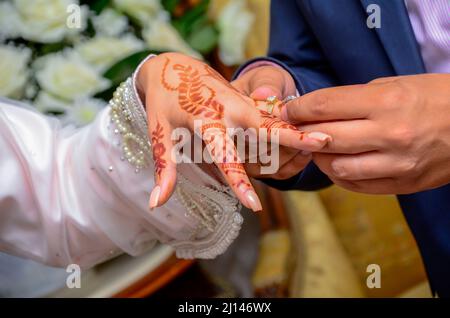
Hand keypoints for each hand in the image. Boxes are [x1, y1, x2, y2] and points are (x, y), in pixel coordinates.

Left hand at [137, 53, 329, 210]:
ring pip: (274, 118)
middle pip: (265, 125)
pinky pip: (271, 113)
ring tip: (326, 141)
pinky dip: (289, 124)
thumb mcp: (158, 132)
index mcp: (205, 119)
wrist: (173, 67)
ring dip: (298, 130)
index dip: (239, 182)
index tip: (254, 206)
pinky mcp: (247, 99)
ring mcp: (241, 101)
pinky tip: (310, 133)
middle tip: (323, 142)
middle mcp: (228, 108)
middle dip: (293, 135)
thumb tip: (157, 204)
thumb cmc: (163, 102)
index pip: (225, 155)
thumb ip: (164, 168)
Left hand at [281, 74, 449, 193]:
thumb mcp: (395, 85)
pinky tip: (337, 163)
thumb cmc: (434, 97)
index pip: (324, 106)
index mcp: (386, 102)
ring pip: (336, 168)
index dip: (298, 109)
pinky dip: (339, 175)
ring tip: (317, 147)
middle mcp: (390, 134)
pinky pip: (356, 185)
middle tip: (294, 129)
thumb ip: (353, 100)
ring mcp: (397, 164)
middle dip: (300, 133)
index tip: (287, 111)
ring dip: (319, 158)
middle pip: (324, 139)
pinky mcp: (403, 184)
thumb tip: (315, 111)